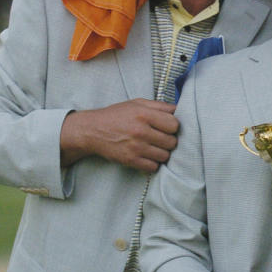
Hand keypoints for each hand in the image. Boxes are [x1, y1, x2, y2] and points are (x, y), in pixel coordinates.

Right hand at [59, 99, 177, 171]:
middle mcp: (141, 131)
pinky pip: (153, 167)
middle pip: (172, 142)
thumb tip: (180, 110)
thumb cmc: (116, 115)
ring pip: (164, 156)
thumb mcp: (137, 103)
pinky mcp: (130, 160)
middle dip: (169, 140)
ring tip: (154, 147)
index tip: (167, 127)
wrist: (92, 130)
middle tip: (161, 138)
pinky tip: (147, 156)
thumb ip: (159, 106)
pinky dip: (153, 163)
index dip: (173, 127)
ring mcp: (136, 147)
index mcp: (144, 114)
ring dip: (162, 153)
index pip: (174, 125)